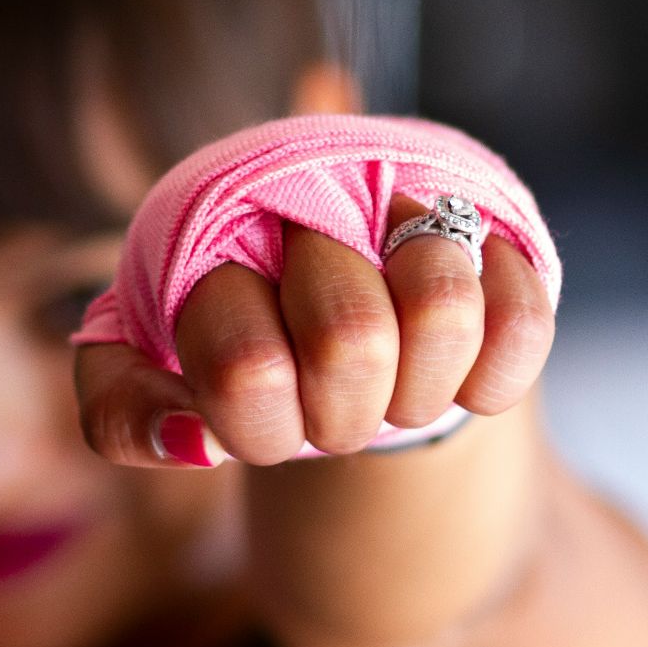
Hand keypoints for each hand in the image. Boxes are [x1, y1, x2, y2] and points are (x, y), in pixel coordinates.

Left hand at [75, 196, 554, 466]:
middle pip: (351, 343)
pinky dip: (490, 379)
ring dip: (414, 391)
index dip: (256, 415)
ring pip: (444, 307)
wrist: (315, 309)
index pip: (245, 366)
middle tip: (323, 393)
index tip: (258, 393)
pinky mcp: (506, 245)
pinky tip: (458, 386)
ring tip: (387, 379)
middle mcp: (325, 204)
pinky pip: (524, 323)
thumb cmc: (224, 349)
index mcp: (221, 225)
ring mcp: (423, 219)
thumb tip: (192, 443)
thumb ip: (123, 414)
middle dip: (335, 413)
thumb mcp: (140, 379)